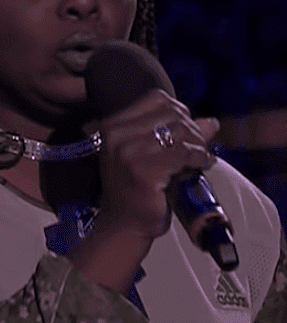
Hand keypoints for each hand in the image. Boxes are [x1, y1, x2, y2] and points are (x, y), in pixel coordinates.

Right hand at [71, 89, 218, 290]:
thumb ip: (179, 135)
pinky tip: (199, 166)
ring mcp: (126, 152)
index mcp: (112, 126)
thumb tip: (210, 122)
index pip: (157, 98)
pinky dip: (198, 158)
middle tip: (196, 150)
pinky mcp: (142, 170)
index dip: (179, 113)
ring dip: (197, 146)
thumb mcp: (153, 154)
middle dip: (192, 131)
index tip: (185, 133)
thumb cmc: (137, 189)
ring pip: (181, 133)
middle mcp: (115, 135)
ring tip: (198, 159)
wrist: (124, 224)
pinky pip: (184, 153)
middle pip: (172, 113)